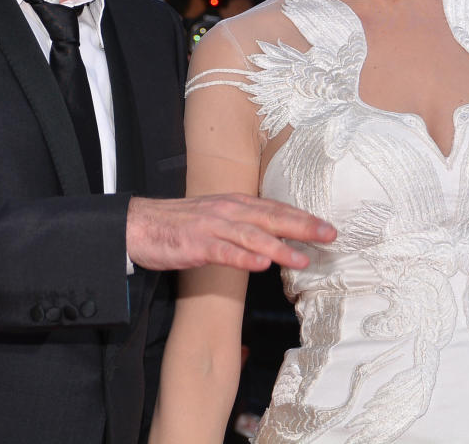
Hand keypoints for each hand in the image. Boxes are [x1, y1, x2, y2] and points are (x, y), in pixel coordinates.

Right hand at [126, 193, 336, 271]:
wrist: (139, 225)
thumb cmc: (180, 224)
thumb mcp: (217, 217)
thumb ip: (245, 224)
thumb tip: (274, 234)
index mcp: (235, 204)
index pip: (275, 209)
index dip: (303, 217)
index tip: (329, 227)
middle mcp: (227, 211)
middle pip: (271, 218)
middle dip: (302, 227)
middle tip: (330, 235)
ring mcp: (211, 227)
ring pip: (251, 236)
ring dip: (279, 247)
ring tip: (303, 259)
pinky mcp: (195, 244)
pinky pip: (223, 251)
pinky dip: (243, 258)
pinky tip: (261, 265)